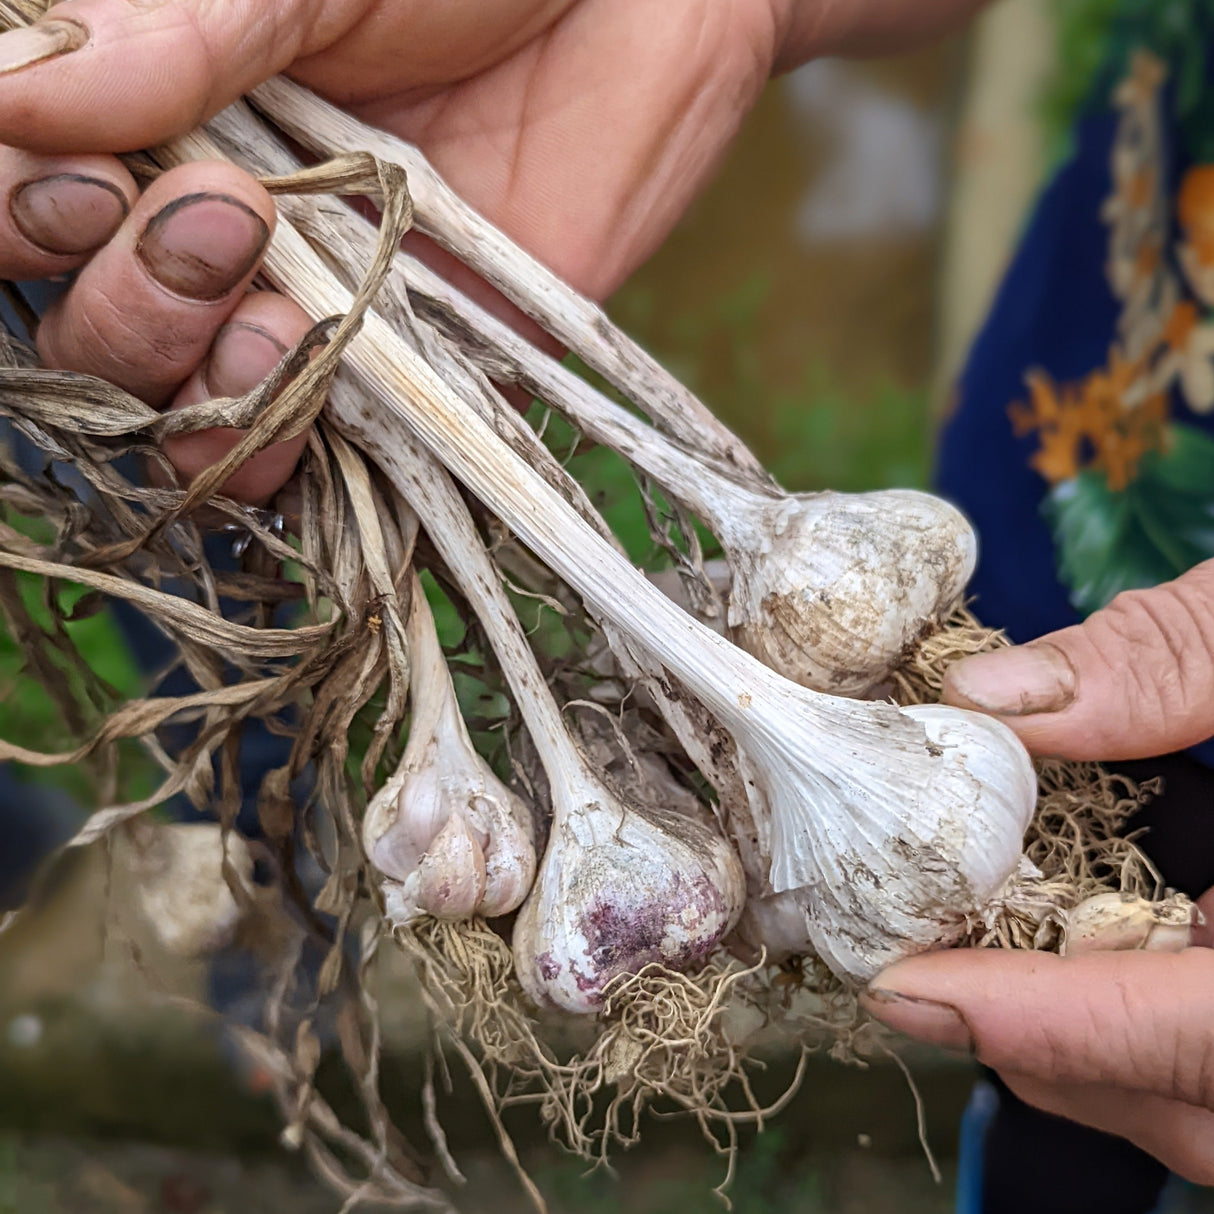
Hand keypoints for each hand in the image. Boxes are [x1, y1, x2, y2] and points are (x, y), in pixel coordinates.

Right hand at [0, 0, 986, 503]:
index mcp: (155, 121)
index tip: (82, 183)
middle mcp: (206, 230)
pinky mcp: (391, 376)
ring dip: (192, 385)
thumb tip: (8, 90)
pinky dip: (275, 452)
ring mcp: (296, 311)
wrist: (633, 17)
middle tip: (218, 222)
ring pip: (174, 408)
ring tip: (275, 314)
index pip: (25, 208)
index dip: (23, 220)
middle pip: (84, 333)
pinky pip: (298, 454)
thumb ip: (172, 37)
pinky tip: (295, 404)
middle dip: (121, 304)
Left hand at [864, 565, 1213, 1179]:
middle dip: (1045, 1048)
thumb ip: (1164, 665)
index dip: (1052, 1026)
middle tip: (917, 973)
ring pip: (1213, 1111)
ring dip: (1085, 1049)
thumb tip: (989, 698)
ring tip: (974, 966)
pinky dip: (1140, 1030)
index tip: (912, 994)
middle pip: (1199, 1104)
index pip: (1202, 1034)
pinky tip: (1078, 957)